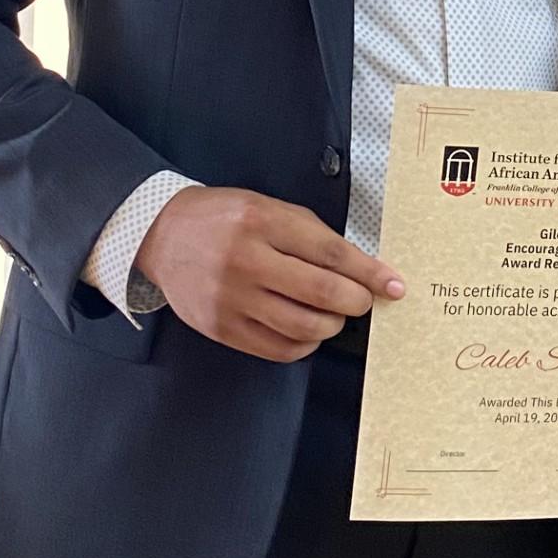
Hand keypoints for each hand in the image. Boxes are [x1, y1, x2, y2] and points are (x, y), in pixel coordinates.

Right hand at [137, 187, 404, 362]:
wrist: (164, 234)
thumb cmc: (226, 219)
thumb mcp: (270, 209)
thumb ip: (314, 236)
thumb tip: (362, 270)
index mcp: (263, 222)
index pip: (332, 253)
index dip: (370, 273)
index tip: (394, 285)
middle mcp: (246, 261)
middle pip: (321, 293)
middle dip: (355, 301)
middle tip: (363, 301)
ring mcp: (231, 298)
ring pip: (303, 327)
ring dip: (331, 325)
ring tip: (333, 315)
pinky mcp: (221, 328)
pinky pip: (277, 349)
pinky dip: (304, 345)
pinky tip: (306, 331)